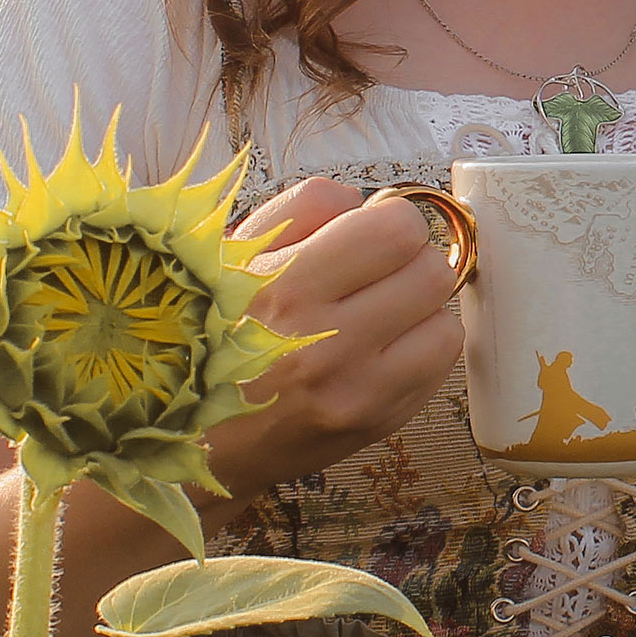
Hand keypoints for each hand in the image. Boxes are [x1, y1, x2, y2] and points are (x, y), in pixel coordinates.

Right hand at [203, 177, 463, 498]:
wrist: (191, 435)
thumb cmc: (213, 332)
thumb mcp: (235, 252)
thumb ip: (305, 207)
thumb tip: (368, 201)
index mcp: (285, 289)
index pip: (395, 230)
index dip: (391, 220)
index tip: (371, 232)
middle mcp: (324, 345)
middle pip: (431, 272)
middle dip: (410, 260)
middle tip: (378, 272)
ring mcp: (356, 392)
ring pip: (444, 317)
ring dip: (419, 306)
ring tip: (377, 311)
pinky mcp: (376, 423)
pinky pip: (441, 363)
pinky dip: (422, 345)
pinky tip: (383, 346)